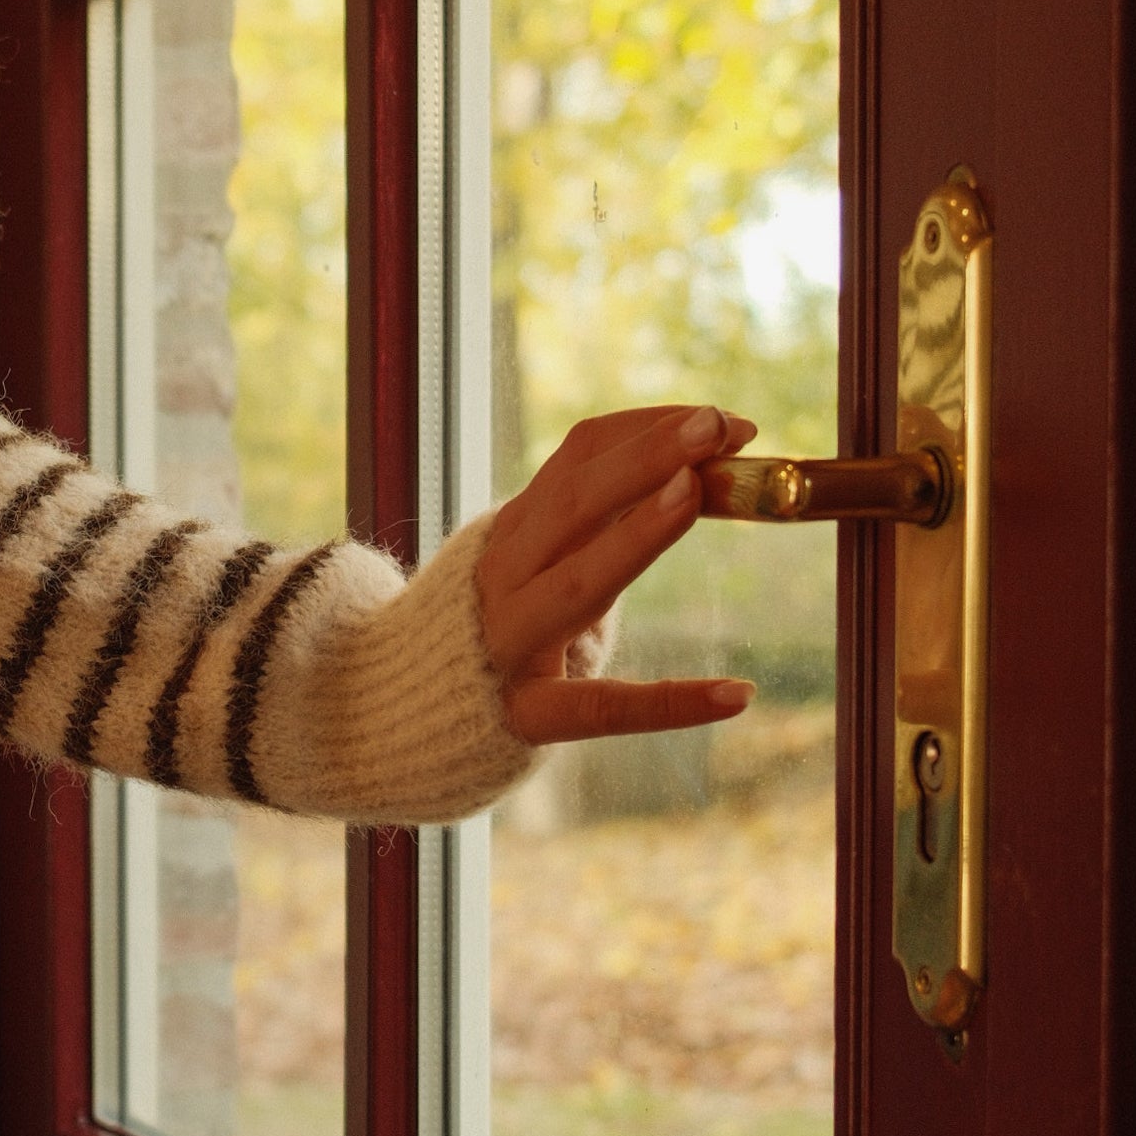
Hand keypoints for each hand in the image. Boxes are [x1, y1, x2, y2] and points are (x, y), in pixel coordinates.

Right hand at [478, 406, 756, 748]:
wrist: (398, 714)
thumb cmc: (501, 630)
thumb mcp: (543, 568)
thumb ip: (608, 526)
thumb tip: (705, 475)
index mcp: (515, 532)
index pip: (579, 457)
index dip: (650, 432)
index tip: (721, 421)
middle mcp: (505, 576)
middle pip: (572, 503)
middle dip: (644, 457)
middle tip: (713, 426)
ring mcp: (511, 643)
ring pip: (574, 584)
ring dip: (635, 535)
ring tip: (695, 494)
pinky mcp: (528, 714)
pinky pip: (602, 707)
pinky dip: (671, 704)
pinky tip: (737, 695)